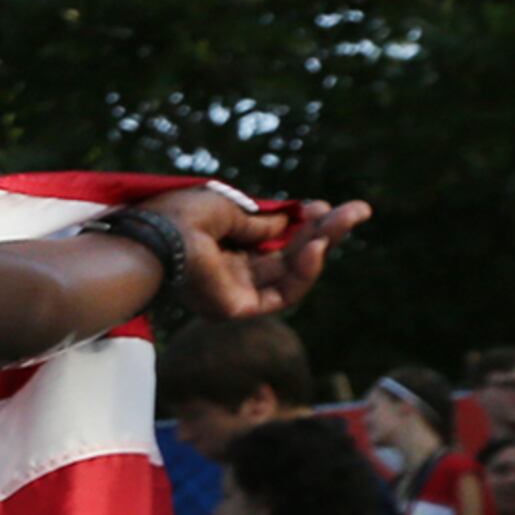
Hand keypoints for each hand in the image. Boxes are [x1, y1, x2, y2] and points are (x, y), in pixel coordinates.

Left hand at [148, 185, 367, 320]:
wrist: (155, 237)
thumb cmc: (178, 216)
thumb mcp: (228, 207)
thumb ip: (262, 220)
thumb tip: (295, 219)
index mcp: (221, 246)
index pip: (272, 239)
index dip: (302, 222)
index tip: (322, 205)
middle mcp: (228, 272)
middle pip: (288, 257)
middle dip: (325, 233)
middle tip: (358, 211)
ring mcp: (233, 292)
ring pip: (291, 274)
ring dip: (322, 247)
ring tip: (343, 222)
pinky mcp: (236, 309)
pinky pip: (282, 294)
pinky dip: (305, 271)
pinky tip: (319, 246)